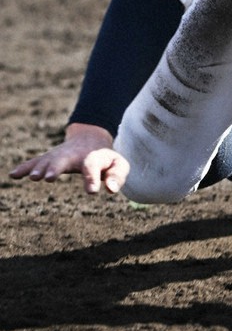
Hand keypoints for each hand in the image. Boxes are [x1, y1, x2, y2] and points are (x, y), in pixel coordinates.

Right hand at [9, 123, 129, 194]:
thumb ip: (117, 176)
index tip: (92, 191)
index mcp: (92, 156)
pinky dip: (24, 168)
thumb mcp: (118, 165)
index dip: (92, 178)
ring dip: (39, 168)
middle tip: (49, 178)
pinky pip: (35, 162)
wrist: (90, 139)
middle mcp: (73, 154)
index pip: (92, 166)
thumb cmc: (106, 159)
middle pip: (63, 159)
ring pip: (48, 160)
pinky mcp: (49, 159)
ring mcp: (59, 155)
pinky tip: (13, 175)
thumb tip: (110, 189)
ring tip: (33, 178)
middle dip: (56, 167)